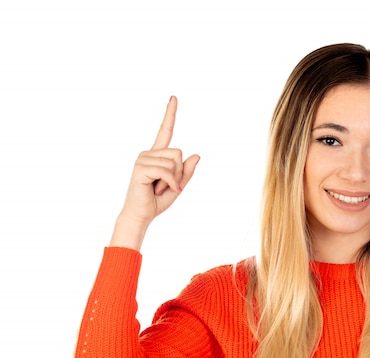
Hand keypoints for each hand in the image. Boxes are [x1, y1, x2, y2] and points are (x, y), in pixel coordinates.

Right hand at [111, 96, 199, 248]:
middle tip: (167, 186)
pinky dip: (170, 183)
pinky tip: (161, 190)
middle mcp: (148, 153)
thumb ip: (187, 171)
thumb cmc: (157, 201)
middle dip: (180, 172)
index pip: (165, 131)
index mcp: (157, 155)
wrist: (141, 215)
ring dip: (174, 179)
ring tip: (159, 188)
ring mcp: (143, 159)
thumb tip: (196, 155)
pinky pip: (166, 171)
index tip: (174, 97)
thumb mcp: (179, 185)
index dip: (170, 114)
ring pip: (174, 162)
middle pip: (179, 153)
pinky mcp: (141, 167)